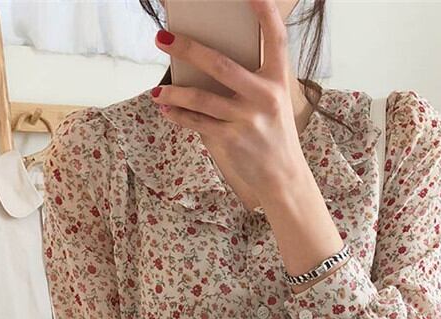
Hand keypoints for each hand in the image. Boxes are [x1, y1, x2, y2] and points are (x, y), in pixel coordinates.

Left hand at [151, 0, 308, 204]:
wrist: (283, 179)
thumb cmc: (273, 136)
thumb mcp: (273, 104)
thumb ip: (250, 83)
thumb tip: (205, 63)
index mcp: (278, 82)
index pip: (276, 39)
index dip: (264, 12)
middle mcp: (264, 98)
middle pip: (220, 65)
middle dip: (187, 49)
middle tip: (162, 38)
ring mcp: (246, 120)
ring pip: (201, 98)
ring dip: (174, 92)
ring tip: (158, 90)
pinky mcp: (231, 141)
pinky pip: (197, 123)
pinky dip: (178, 115)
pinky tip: (166, 108)